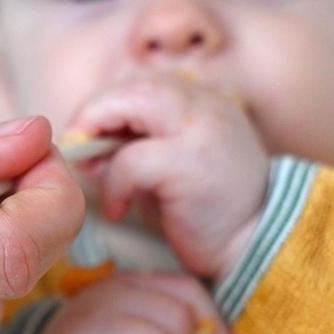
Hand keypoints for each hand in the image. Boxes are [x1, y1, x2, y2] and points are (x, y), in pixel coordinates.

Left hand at [67, 73, 269, 280]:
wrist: (257, 248)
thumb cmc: (207, 216)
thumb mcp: (169, 171)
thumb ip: (134, 149)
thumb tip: (85, 148)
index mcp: (202, 104)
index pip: (142, 85)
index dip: (106, 106)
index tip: (85, 136)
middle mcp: (205, 106)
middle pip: (134, 87)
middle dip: (94, 113)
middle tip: (76, 148)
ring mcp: (201, 129)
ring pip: (131, 105)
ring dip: (99, 137)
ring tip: (91, 172)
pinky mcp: (190, 162)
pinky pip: (131, 160)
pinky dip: (113, 184)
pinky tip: (118, 210)